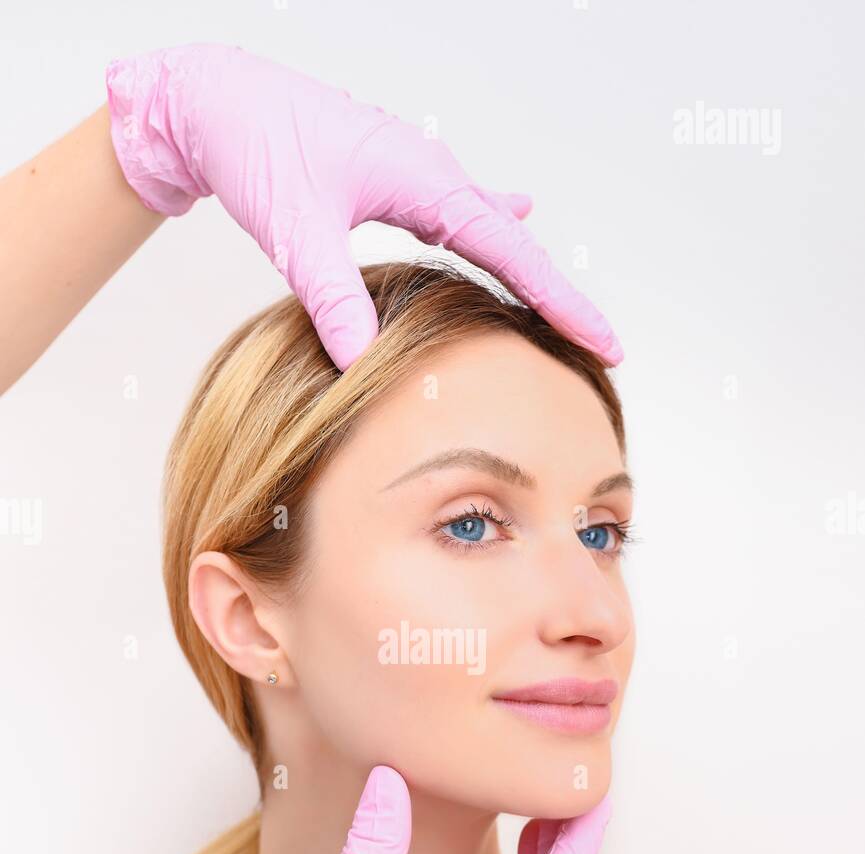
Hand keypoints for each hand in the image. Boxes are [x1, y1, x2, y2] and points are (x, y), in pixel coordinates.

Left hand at [104, 42, 622, 370]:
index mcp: (423, 179)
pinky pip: (457, 210)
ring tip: (567, 309)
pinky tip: (514, 216)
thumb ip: (331, 295)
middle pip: (514, 244)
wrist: (215, 99)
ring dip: (527, 268)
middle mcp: (430, 172)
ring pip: (487, 229)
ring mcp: (413, 174)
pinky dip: (489, 227)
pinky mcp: (391, 179)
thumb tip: (361, 361)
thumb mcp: (293, 229)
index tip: (604, 341)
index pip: (512, 252)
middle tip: (603, 345)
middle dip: (558, 296)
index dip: (562, 302)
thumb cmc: (253, 144)